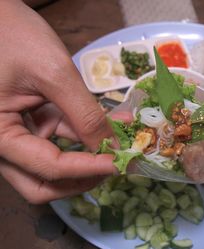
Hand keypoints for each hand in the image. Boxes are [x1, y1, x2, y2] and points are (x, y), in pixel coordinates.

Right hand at [0, 1, 115, 202]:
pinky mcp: (30, 123)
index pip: (46, 167)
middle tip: (113, 167)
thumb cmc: (13, 36)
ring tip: (118, 147)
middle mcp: (2, 143)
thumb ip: (84, 114)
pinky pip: (57, 140)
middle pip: (42, 183)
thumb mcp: (53, 74)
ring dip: (86, 160)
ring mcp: (17, 134)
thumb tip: (111, 146)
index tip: (118, 163)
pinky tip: (109, 128)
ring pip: (51, 167)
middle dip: (81, 179)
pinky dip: (83, 137)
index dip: (86, 169)